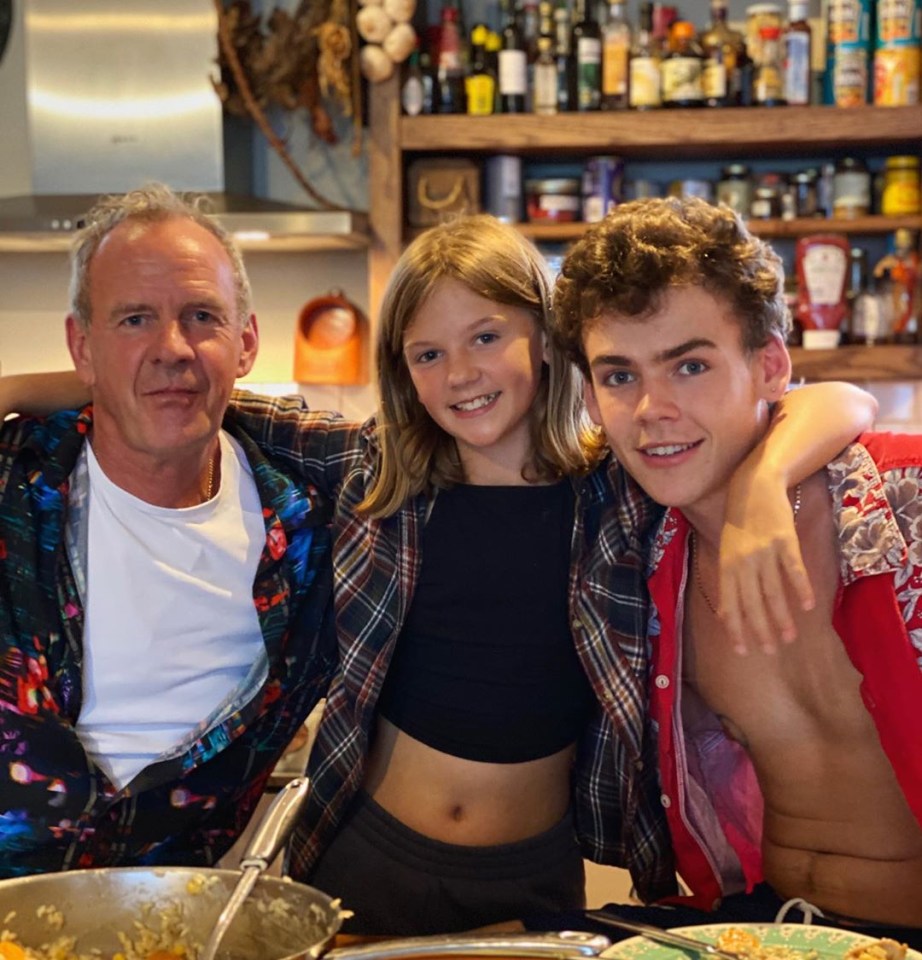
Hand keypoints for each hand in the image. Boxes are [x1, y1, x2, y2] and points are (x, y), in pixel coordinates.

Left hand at [719, 467, 814, 654]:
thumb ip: (729, 582)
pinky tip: (807, 606)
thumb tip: (726, 615)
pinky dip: (800, 588)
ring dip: (781, 617)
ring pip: (773, 591)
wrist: (754, 487)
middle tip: (771, 651)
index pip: (729, 605)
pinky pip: (793, 569)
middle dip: (761, 630)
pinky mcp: (784, 540)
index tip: (744, 652)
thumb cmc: (739, 523)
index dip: (736, 629)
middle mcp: (742, 562)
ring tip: (789, 637)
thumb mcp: (726, 551)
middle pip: (752, 602)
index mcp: (726, 566)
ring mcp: (763, 551)